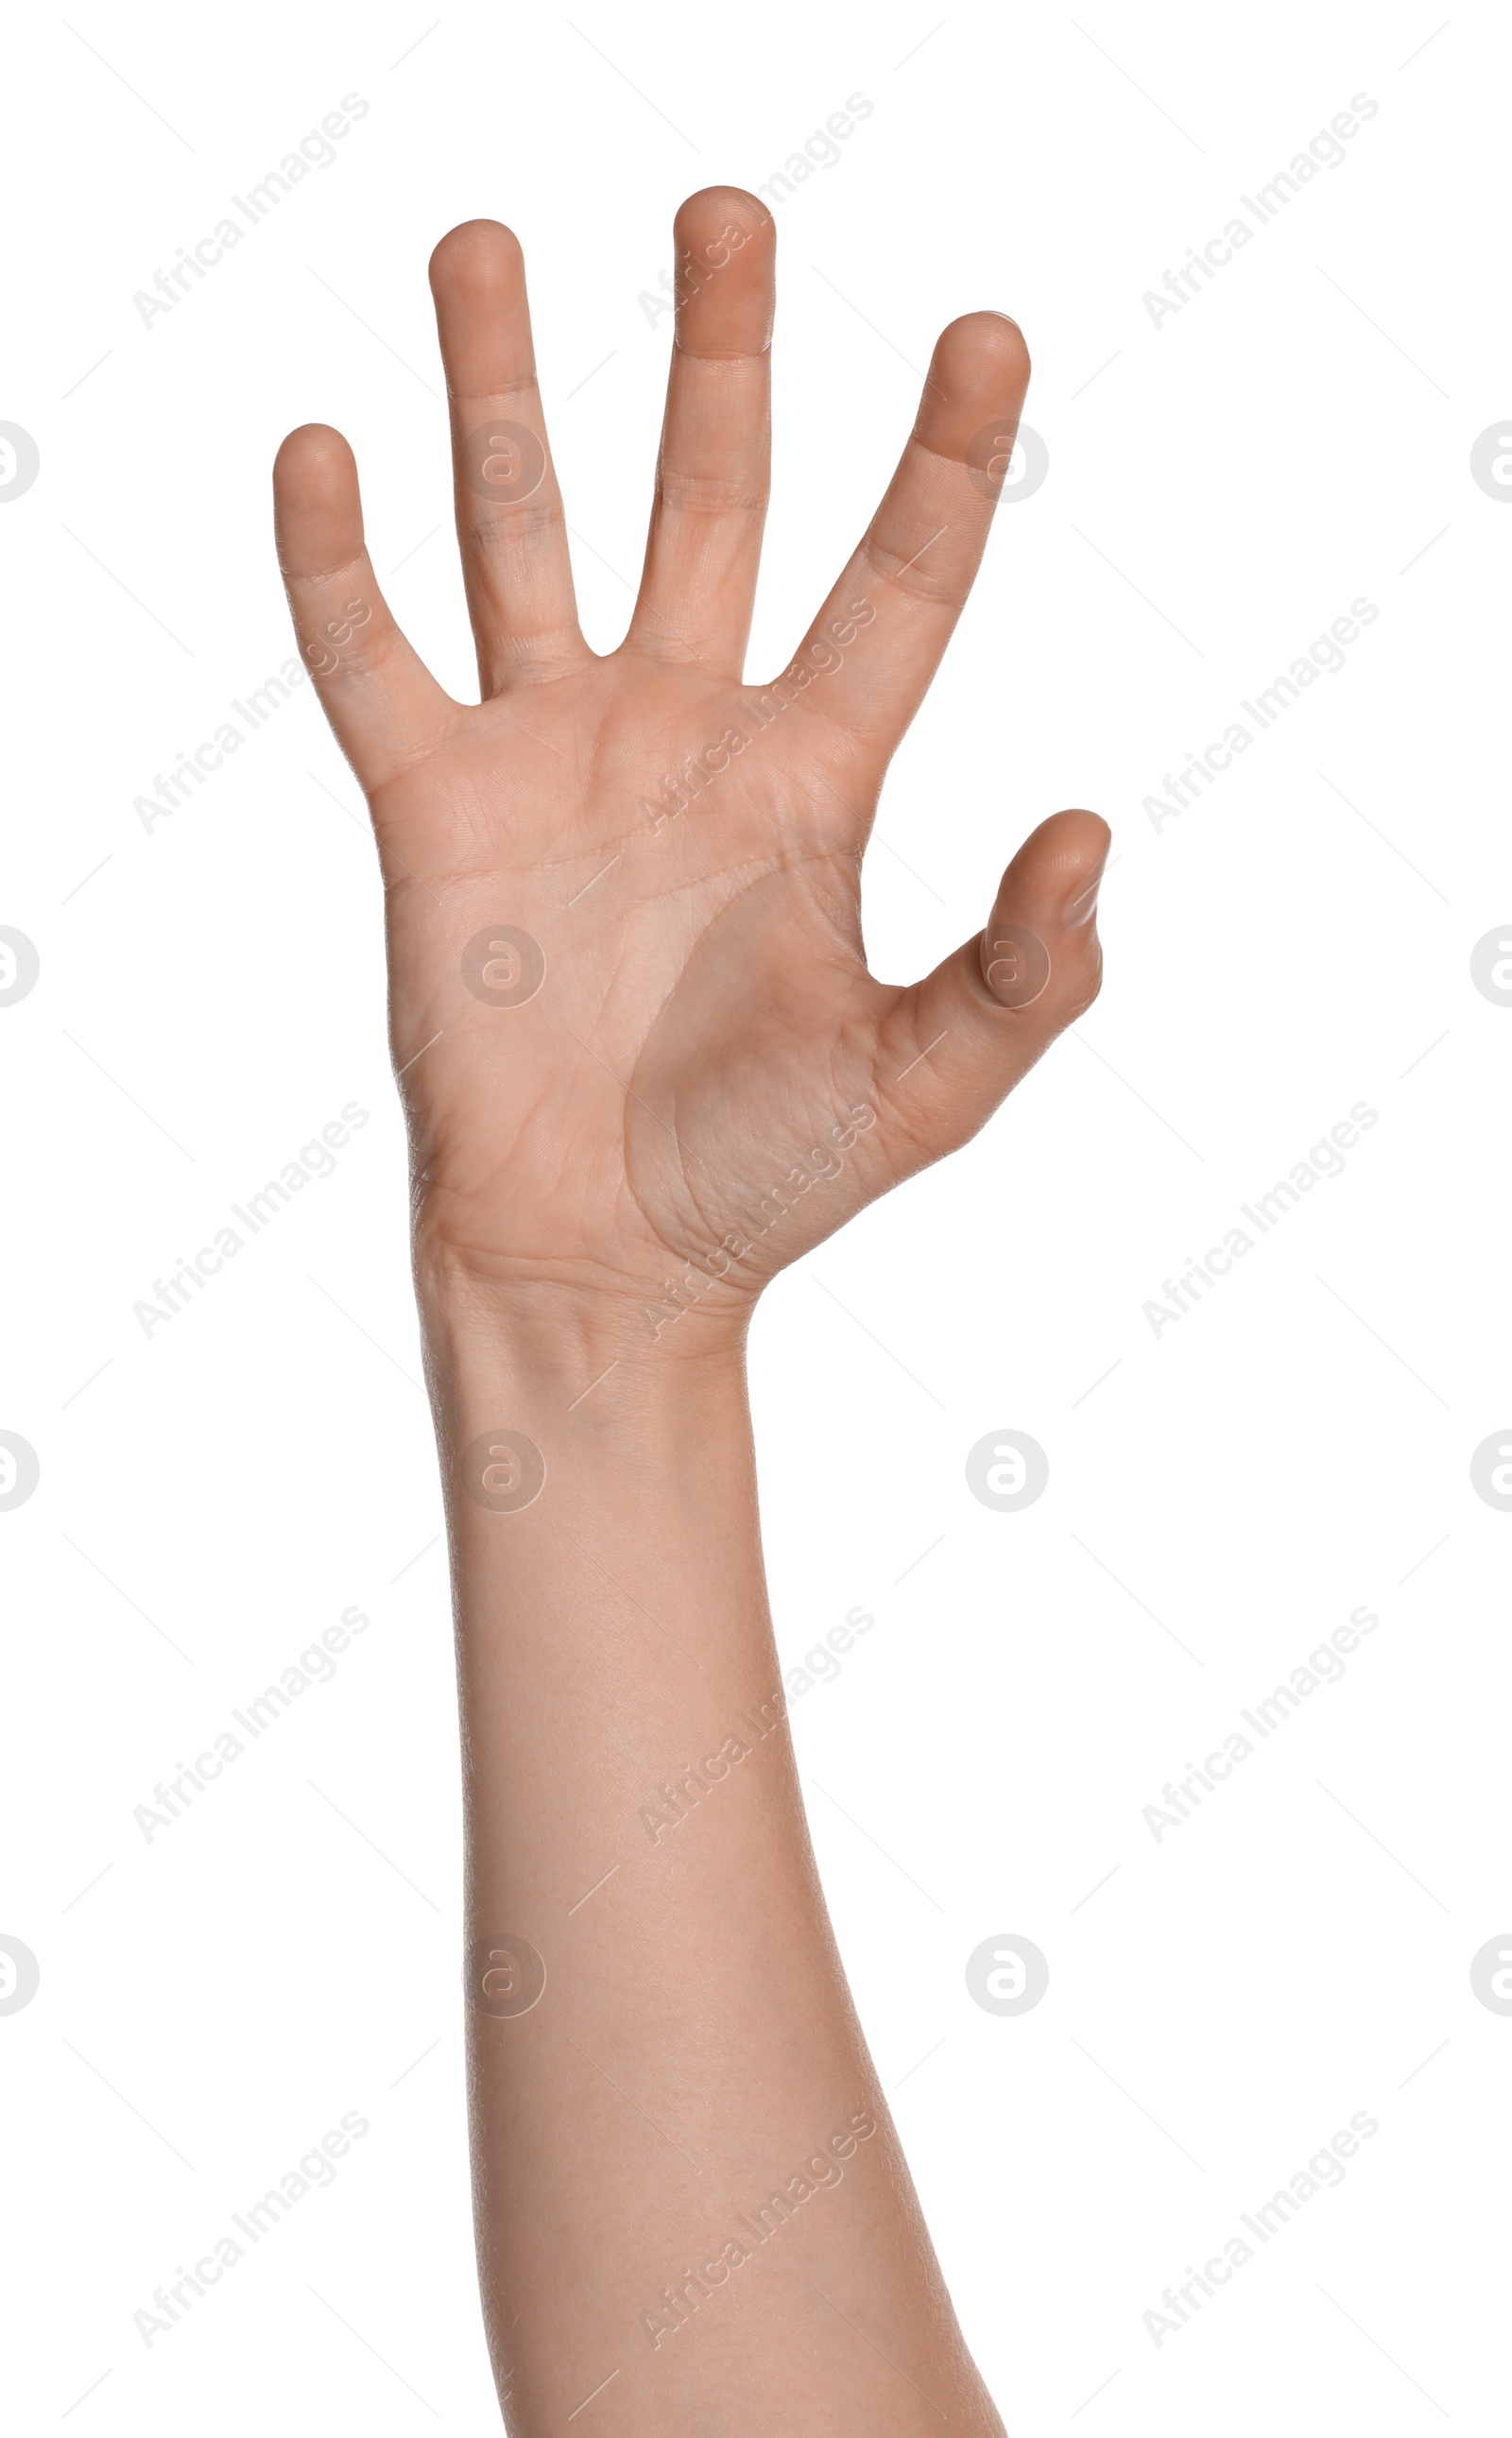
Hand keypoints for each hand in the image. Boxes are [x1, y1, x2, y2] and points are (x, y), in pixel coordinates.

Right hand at [273, 188, 1107, 1350]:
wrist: (601, 1259)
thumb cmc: (767, 1182)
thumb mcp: (926, 1084)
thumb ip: (1023, 970)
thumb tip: (1091, 830)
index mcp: (816, 777)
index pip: (897, 581)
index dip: (945, 458)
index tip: (987, 332)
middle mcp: (686, 732)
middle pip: (709, 498)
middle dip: (719, 355)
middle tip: (726, 213)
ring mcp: (554, 758)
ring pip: (526, 531)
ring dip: (504, 391)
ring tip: (486, 244)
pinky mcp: (433, 809)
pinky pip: (372, 658)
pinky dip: (339, 564)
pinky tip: (323, 451)